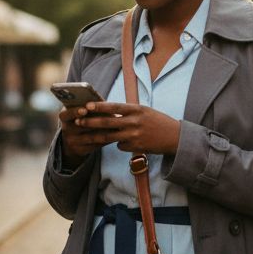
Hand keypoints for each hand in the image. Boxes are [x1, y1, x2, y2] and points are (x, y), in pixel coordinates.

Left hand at [62, 101, 180, 157]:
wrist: (174, 137)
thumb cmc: (158, 121)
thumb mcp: (145, 111)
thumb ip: (129, 111)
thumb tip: (111, 111)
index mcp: (136, 110)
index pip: (114, 106)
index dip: (99, 106)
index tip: (86, 105)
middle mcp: (134, 122)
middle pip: (107, 122)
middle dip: (90, 122)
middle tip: (78, 120)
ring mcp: (134, 136)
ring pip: (110, 136)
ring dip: (96, 136)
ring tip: (84, 134)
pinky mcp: (136, 147)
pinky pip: (120, 146)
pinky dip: (118, 144)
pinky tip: (122, 142)